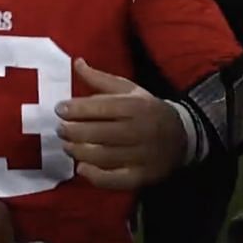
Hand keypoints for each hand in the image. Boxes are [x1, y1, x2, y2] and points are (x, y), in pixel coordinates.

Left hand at [55, 58, 186, 189]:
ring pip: (104, 156)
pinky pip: (115, 180)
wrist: (183, 135)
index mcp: (135, 106)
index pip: (102, 107)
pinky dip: (95, 176)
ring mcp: (142, 156)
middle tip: (59, 129)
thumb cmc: (147, 109)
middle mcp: (139, 130)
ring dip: (79, 152)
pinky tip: (81, 167)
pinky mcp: (142, 176)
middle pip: (100, 133)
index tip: (59, 109)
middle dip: (73, 131)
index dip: (77, 109)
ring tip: (66, 145)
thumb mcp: (128, 89)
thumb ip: (100, 79)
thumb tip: (76, 62)